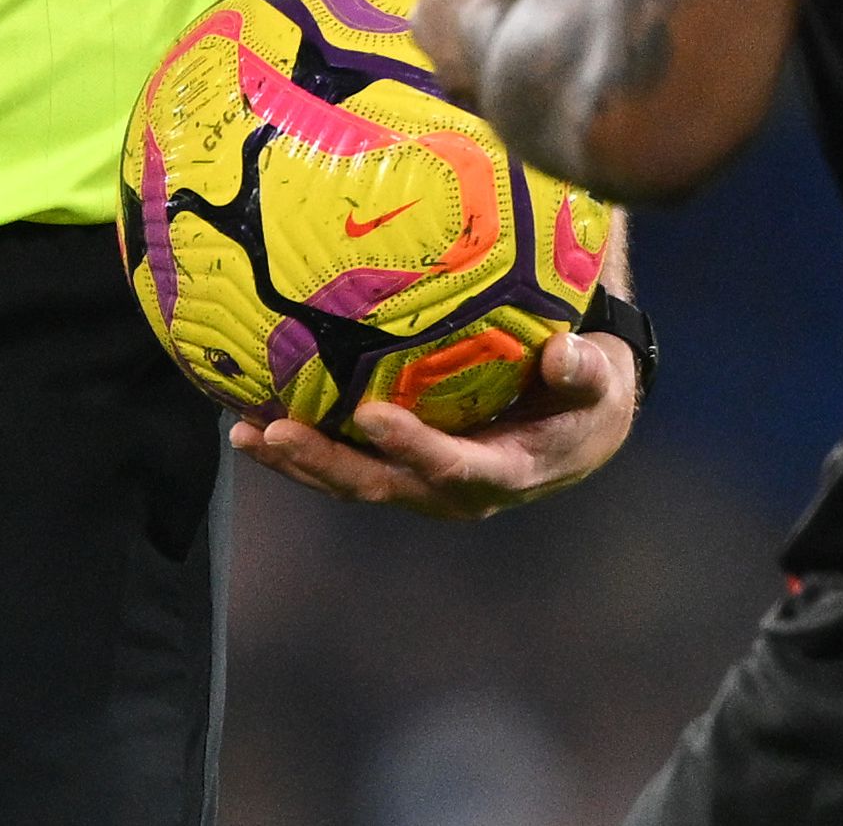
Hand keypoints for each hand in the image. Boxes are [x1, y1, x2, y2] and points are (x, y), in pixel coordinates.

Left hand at [232, 329, 638, 520]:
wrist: (575, 425)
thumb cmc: (586, 395)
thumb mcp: (600, 383)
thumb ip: (585, 371)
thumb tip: (566, 354)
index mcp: (504, 471)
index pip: (453, 466)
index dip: (412, 446)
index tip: (371, 415)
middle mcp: (452, 489)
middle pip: (378, 483)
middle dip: (322, 462)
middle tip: (271, 431)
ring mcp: (419, 481)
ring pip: (350, 479)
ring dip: (295, 459)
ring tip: (242, 430)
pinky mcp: (399, 464)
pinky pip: (344, 459)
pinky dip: (301, 443)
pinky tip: (254, 412)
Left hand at [412, 0, 552, 112]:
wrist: (534, 51)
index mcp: (423, 21)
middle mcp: (444, 66)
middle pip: (463, 35)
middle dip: (487, 15)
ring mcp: (483, 98)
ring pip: (498, 64)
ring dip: (519, 44)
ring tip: (551, 22)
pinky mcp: (526, 116)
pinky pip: (535, 83)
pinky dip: (547, 65)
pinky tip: (568, 50)